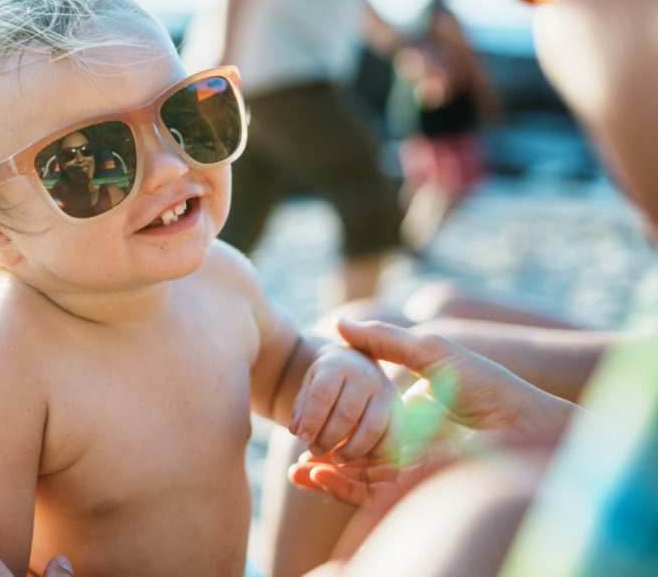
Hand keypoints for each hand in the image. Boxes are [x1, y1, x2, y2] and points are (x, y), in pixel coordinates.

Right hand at [288, 319, 575, 509]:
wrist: (525, 423)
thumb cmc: (486, 384)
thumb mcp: (430, 351)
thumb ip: (383, 340)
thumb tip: (337, 321)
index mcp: (406, 419)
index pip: (357, 426)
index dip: (328, 423)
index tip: (299, 420)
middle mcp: (407, 448)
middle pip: (353, 457)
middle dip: (319, 457)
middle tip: (291, 454)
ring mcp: (411, 471)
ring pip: (357, 480)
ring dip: (325, 477)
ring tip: (296, 469)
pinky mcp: (418, 491)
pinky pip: (372, 494)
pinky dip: (341, 488)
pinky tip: (318, 474)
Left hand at [289, 343, 403, 461]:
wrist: (357, 361)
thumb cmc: (328, 379)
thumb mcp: (310, 384)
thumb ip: (302, 407)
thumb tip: (296, 430)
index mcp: (337, 367)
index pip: (322, 395)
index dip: (312, 420)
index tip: (303, 438)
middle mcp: (364, 377)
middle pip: (347, 413)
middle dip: (329, 438)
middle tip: (315, 450)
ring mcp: (385, 391)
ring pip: (373, 427)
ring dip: (353, 449)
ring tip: (336, 459)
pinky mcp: (399, 407)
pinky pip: (394, 435)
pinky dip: (378, 451)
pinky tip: (361, 456)